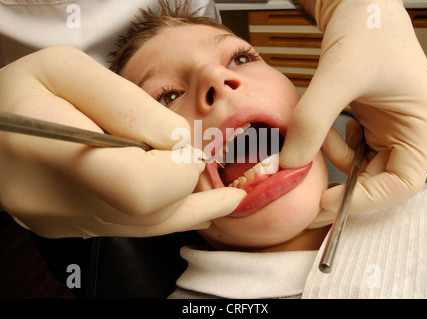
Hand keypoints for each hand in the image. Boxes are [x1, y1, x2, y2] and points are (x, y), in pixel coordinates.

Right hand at [0, 46, 245, 237]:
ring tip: (228, 203)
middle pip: (149, 214)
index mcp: (53, 155)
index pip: (143, 188)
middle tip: (226, 186)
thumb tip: (176, 142)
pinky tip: (192, 210)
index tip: (184, 147)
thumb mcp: (68, 71)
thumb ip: (127, 105)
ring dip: (190, 211)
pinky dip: (164, 215)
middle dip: (190, 191)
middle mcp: (59, 203)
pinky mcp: (69, 226)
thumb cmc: (21, 90)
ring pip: (143, 228)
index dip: (178, 171)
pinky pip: (128, 228)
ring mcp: (64, 222)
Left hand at [281, 0, 426, 218]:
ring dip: (333, 159)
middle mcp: (410, 130)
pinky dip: (330, 144)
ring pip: (361, 166)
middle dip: (344, 185)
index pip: (402, 183)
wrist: (358, 4)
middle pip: (380, 180)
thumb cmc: (366, 28)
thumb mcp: (338, 76)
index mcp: (422, 124)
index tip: (327, 201)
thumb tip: (290, 164)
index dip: (365, 199)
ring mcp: (389, 126)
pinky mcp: (370, 120)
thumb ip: (312, 121)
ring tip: (316, 134)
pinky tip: (324, 125)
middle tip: (309, 191)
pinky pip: (350, 147)